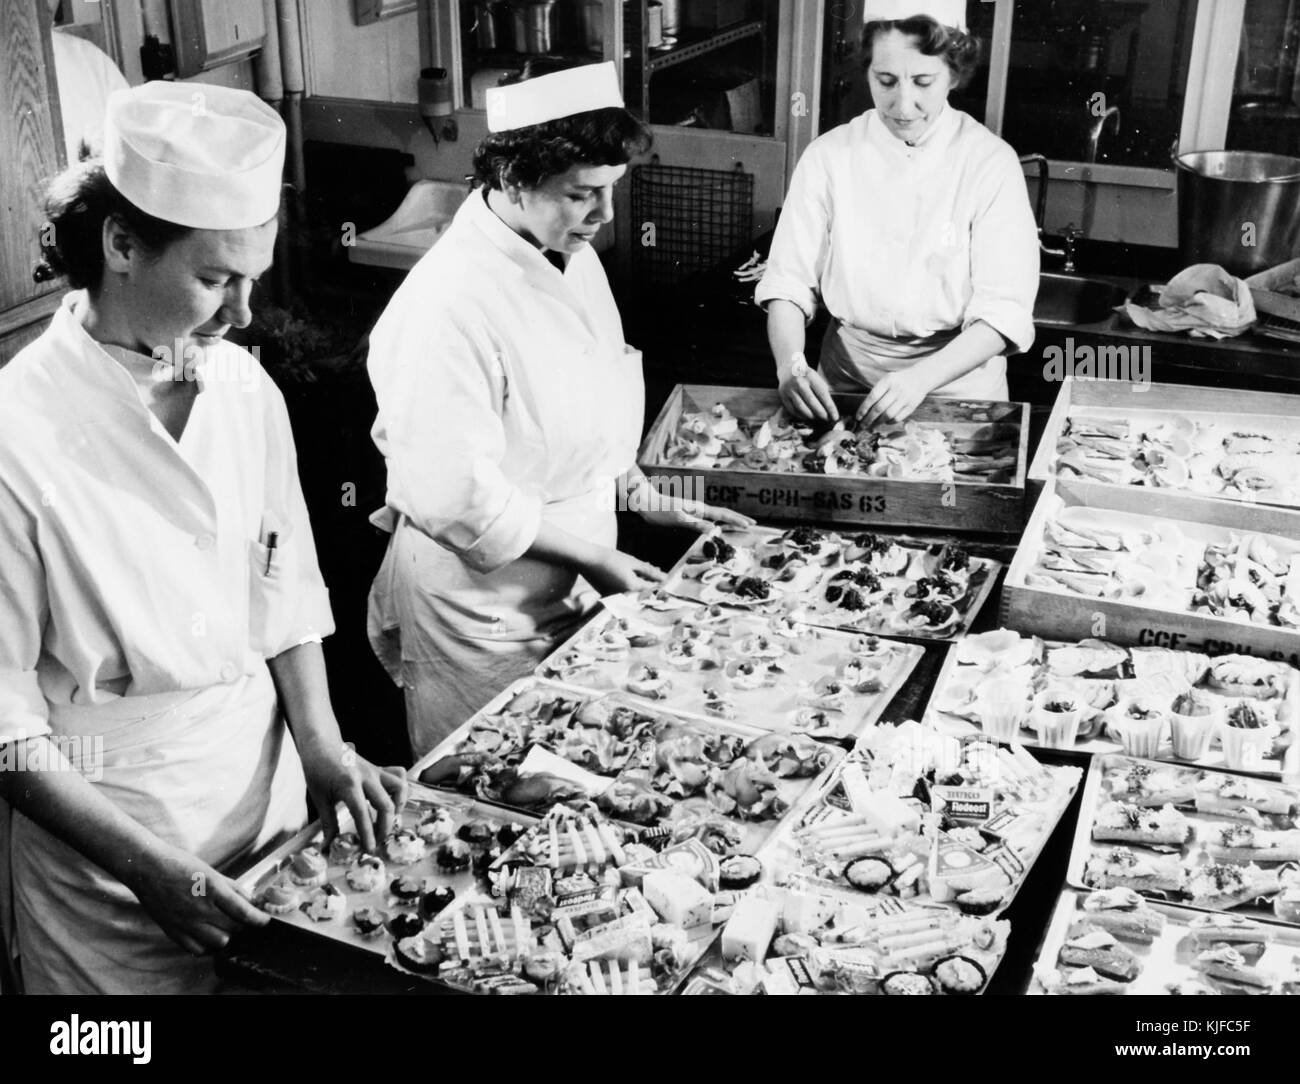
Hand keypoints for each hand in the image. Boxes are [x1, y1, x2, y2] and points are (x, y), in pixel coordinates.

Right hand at [129, 841, 269, 955]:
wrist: (148, 869)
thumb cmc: (181, 865)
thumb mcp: (212, 872)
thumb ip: (232, 888)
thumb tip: (250, 901)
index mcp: (212, 890)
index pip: (243, 912)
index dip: (258, 919)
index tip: (265, 921)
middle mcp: (200, 909)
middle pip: (234, 928)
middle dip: (243, 924)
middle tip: (244, 918)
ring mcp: (186, 923)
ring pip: (219, 942)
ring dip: (227, 935)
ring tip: (225, 926)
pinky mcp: (174, 932)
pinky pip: (197, 949)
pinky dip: (207, 946)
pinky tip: (209, 935)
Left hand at [299, 741, 409, 852]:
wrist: (322, 744)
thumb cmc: (317, 770)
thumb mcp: (319, 797)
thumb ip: (328, 822)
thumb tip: (328, 846)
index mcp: (349, 785)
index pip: (362, 814)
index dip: (368, 834)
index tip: (370, 849)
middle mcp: (367, 777)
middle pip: (386, 805)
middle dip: (385, 827)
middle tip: (377, 840)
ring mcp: (376, 771)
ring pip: (400, 787)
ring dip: (398, 806)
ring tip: (388, 818)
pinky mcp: (379, 769)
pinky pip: (399, 776)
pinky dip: (400, 789)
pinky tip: (393, 799)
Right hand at [584, 548, 666, 595]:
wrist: (587, 560)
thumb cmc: (610, 558)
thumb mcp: (633, 562)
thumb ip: (650, 572)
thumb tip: (665, 578)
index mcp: (633, 588)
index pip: (653, 588)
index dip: (661, 582)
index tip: (665, 576)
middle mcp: (625, 597)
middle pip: (644, 592)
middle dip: (650, 581)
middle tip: (655, 570)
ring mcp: (616, 598)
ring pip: (635, 592)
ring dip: (640, 582)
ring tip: (642, 569)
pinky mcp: (609, 597)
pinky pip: (625, 592)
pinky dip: (630, 584)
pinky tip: (630, 573)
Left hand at [634, 490, 755, 532]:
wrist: (646, 502)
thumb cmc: (661, 510)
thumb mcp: (678, 518)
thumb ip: (696, 524)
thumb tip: (714, 529)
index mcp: (699, 509)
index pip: (723, 515)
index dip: (737, 520)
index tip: (750, 524)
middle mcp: (698, 509)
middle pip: (723, 513)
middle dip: (737, 519)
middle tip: (751, 524)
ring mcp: (693, 511)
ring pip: (716, 516)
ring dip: (729, 520)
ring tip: (739, 524)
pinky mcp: (687, 514)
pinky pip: (707, 519)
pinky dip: (716, 522)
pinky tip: (716, 525)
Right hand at [778, 358, 838, 422]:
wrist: (788, 369)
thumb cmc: (806, 376)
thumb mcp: (816, 378)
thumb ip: (822, 391)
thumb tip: (829, 410)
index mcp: (810, 376)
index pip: (822, 394)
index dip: (830, 407)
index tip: (835, 416)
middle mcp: (799, 382)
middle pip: (811, 402)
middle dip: (821, 413)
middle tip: (827, 419)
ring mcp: (789, 389)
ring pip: (801, 407)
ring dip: (811, 415)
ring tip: (817, 418)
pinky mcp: (783, 396)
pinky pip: (792, 409)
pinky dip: (801, 415)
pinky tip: (806, 417)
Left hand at [855, 368, 934, 427]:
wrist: (920, 377)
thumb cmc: (899, 380)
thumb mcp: (887, 380)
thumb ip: (877, 392)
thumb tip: (864, 410)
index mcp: (888, 380)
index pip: (872, 397)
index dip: (864, 408)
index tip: (858, 417)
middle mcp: (897, 389)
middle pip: (879, 408)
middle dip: (869, 419)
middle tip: (862, 425)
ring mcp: (905, 398)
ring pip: (888, 415)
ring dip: (878, 422)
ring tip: (872, 425)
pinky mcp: (912, 406)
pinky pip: (898, 418)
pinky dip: (890, 422)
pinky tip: (885, 422)